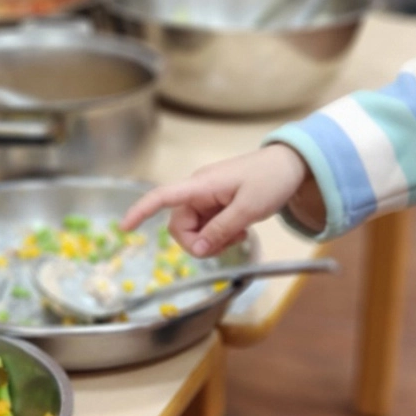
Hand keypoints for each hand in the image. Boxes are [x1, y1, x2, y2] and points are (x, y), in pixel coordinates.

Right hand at [120, 144, 319, 257]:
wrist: (291, 165)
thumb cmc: (271, 179)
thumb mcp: (248, 209)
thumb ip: (220, 230)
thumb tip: (197, 250)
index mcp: (201, 185)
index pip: (162, 196)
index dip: (140, 211)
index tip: (124, 228)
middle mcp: (199, 190)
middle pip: (180, 225)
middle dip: (198, 241)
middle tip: (228, 242)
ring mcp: (208, 197)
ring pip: (195, 229)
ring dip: (213, 239)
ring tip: (239, 234)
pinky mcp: (217, 203)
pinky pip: (208, 226)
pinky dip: (220, 234)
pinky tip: (240, 230)